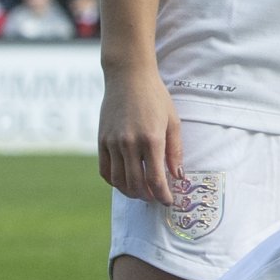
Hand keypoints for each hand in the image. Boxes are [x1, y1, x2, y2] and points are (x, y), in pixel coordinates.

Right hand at [99, 63, 182, 204]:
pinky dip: (113, 181)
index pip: (155, 178)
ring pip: (118, 180)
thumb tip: (178, 176)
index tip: (168, 201)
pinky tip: (124, 182)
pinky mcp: (101, 140)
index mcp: (151, 139)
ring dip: (130, 192)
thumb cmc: (156, 98)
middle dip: (147, 196)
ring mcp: (112, 142)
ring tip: (141, 194)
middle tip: (156, 199)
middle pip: (135, 183)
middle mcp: (129, 143)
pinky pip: (104, 169)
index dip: (162, 194)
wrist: (128, 78)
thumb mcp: (173, 122)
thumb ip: (175, 151)